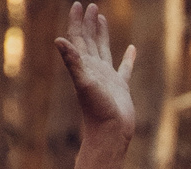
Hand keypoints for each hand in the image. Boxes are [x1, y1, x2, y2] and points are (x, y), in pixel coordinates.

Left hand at [56, 3, 138, 139]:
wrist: (110, 133)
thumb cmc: (96, 110)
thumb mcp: (83, 82)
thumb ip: (72, 61)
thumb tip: (59, 40)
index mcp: (84, 65)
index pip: (78, 38)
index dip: (77, 21)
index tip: (79, 5)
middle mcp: (94, 69)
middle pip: (89, 40)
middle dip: (89, 23)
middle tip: (91, 6)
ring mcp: (108, 77)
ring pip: (103, 50)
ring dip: (102, 34)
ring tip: (102, 19)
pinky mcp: (121, 87)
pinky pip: (125, 68)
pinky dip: (128, 57)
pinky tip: (132, 49)